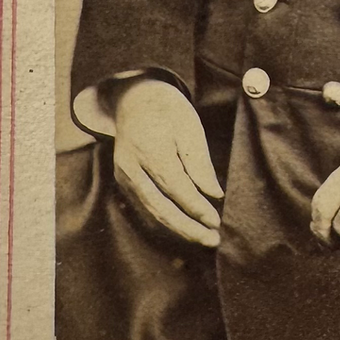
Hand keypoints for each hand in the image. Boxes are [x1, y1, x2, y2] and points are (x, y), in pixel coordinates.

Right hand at [112, 77, 223, 247]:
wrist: (134, 99)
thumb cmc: (167, 110)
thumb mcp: (189, 126)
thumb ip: (199, 162)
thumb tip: (214, 194)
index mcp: (150, 148)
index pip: (175, 186)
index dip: (195, 207)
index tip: (215, 221)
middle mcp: (131, 167)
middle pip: (160, 206)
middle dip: (188, 227)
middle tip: (212, 239)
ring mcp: (124, 177)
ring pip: (151, 211)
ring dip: (178, 228)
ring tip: (204, 237)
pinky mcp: (124, 182)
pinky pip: (145, 207)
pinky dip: (165, 220)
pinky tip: (185, 227)